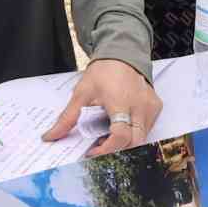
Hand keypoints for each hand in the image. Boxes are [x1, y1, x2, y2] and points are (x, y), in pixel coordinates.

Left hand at [45, 59, 161, 158]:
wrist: (122, 54)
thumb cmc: (103, 72)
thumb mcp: (81, 93)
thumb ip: (67, 118)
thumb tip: (51, 136)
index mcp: (121, 102)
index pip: (121, 136)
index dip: (106, 150)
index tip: (91, 152)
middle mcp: (140, 106)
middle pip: (135, 143)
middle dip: (116, 151)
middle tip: (98, 147)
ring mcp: (150, 107)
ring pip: (142, 138)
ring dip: (124, 144)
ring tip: (106, 136)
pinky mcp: (156, 107)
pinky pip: (147, 129)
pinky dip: (133, 135)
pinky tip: (119, 128)